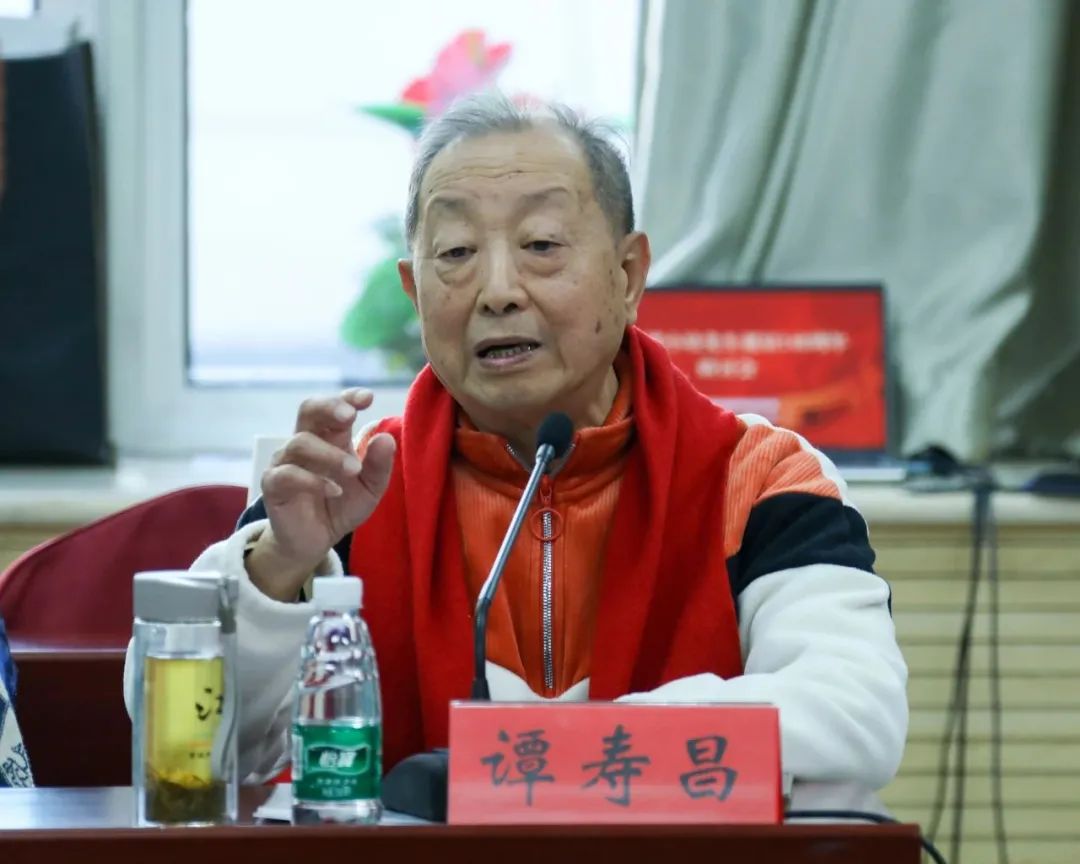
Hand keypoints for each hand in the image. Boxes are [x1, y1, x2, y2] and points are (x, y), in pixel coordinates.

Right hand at [246, 389, 395, 600]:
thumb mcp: (370, 489)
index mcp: (331, 437)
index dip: (348, 397)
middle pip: (308, 409)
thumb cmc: (342, 506)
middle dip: (329, 407)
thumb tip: (386, 438)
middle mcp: (306, 442)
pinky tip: (333, 491)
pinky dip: (312, 480)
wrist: (316, 540)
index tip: (368, 398)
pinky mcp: (273, 485)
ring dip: (329, 454)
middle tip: (350, 416)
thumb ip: (379, 466)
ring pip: (299, 442)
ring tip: (354, 470)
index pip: (334, 407)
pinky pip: (286, 474)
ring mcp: (286, 461)